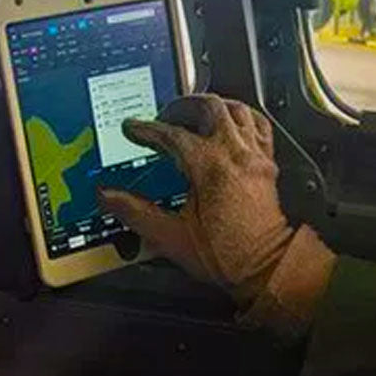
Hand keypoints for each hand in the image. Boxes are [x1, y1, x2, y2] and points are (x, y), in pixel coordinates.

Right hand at [99, 95, 334, 330]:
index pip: (172, 134)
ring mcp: (255, 157)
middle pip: (209, 108)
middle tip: (163, 115)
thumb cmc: (227, 256)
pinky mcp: (267, 165)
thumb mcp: (171, 238)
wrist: (265, 269)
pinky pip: (259, 125)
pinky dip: (242, 118)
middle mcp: (236, 155)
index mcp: (211, 168)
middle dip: (182, 106)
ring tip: (194, 113)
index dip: (147, 129)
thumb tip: (109, 197)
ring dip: (213, 106)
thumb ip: (136, 213)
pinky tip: (231, 124)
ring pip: (237, 110)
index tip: (134, 129)